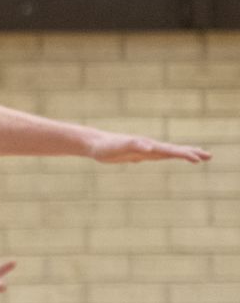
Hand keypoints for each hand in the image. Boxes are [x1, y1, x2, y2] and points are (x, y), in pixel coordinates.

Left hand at [89, 130, 210, 164]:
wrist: (94, 144)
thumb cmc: (105, 147)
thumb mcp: (118, 148)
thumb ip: (133, 146)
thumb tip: (148, 146)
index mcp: (147, 146)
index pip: (170, 150)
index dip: (184, 154)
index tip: (199, 158)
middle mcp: (148, 146)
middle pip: (173, 150)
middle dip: (191, 153)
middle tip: (209, 156)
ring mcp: (144, 150)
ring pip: (168, 152)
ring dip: (183, 154)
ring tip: (197, 157)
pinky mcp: (138, 154)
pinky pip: (158, 156)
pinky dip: (168, 156)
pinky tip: (170, 156)